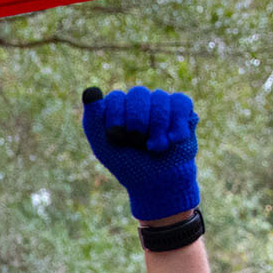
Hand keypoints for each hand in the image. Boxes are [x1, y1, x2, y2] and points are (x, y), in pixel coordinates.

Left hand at [80, 86, 199, 221]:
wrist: (157, 182)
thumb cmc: (128, 164)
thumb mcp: (103, 146)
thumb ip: (92, 119)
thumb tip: (91, 90)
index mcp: (118, 107)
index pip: (116, 98)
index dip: (117, 120)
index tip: (118, 140)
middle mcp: (139, 101)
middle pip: (138, 94)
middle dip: (137, 123)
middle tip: (138, 143)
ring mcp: (160, 103)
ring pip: (159, 98)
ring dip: (157, 129)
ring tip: (155, 147)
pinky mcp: (182, 109)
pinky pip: (180, 102)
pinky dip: (176, 124)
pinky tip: (173, 140)